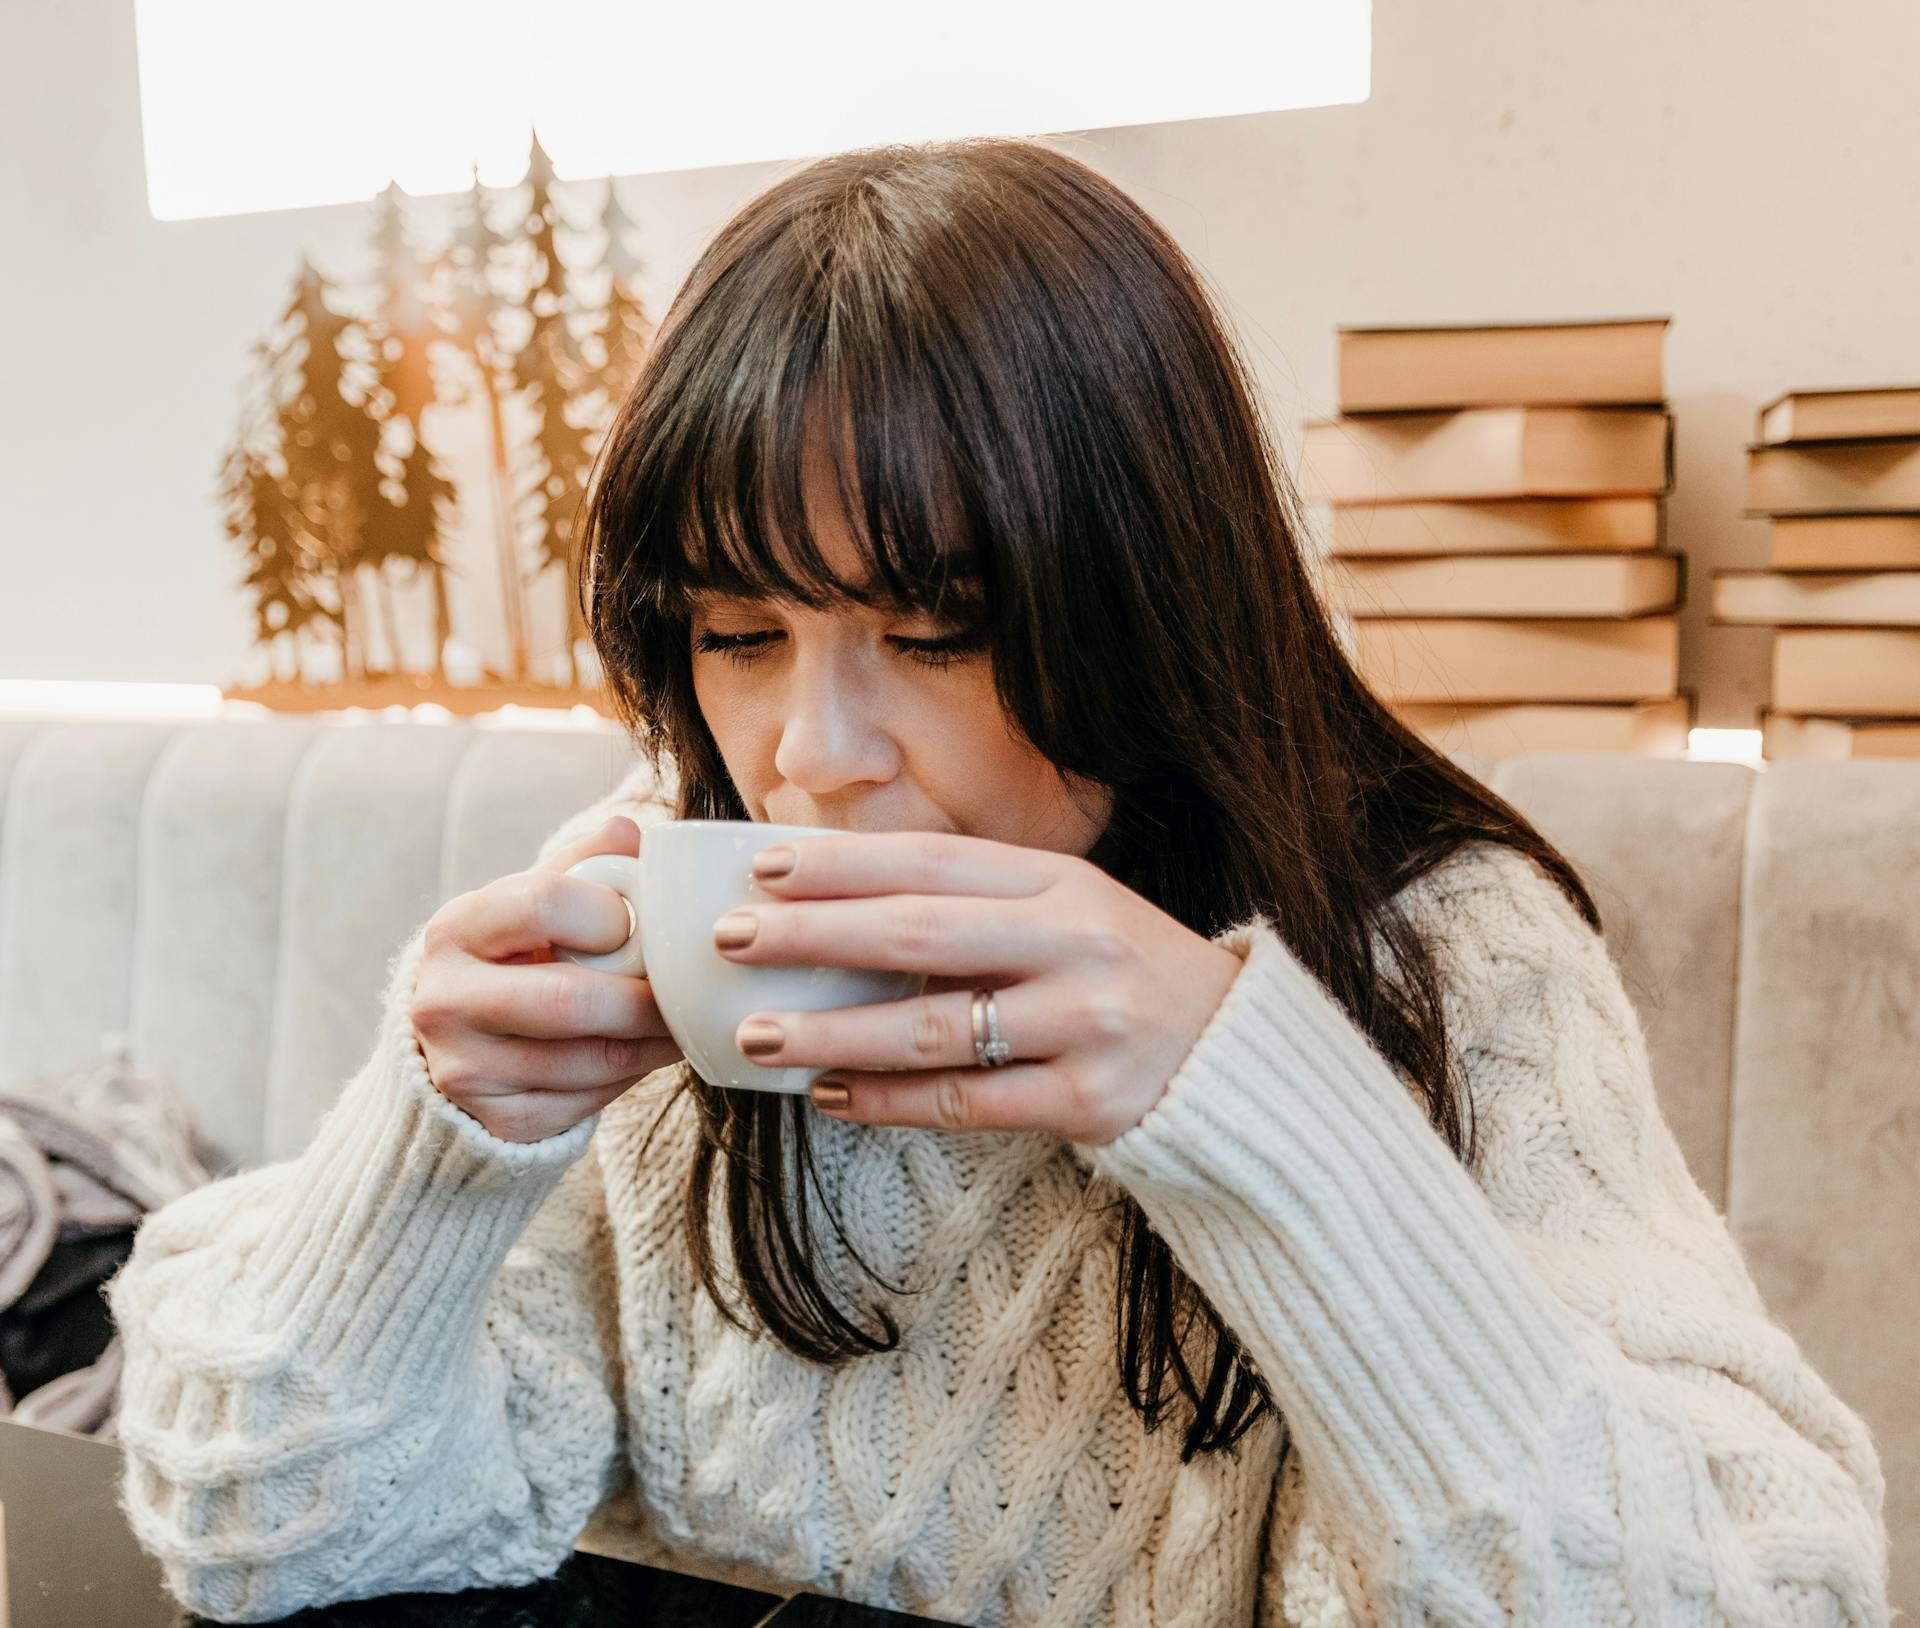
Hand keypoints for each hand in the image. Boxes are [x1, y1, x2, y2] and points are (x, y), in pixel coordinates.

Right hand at [410, 815, 685, 1143]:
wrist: (456, 1046)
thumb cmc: (513, 957)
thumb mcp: (531, 903)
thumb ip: (584, 864)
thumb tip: (636, 833)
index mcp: (457, 928)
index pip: (541, 901)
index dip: (607, 913)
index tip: (633, 924)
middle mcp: (444, 1001)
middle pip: (570, 999)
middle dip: (645, 997)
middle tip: (683, 989)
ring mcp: (466, 1070)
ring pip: (592, 1060)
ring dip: (654, 1042)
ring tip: (680, 1020)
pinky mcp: (499, 1121)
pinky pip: (590, 1099)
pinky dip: (631, 1075)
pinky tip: (641, 1053)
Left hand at [711, 831, 1244, 1145]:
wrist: (1236, 1056)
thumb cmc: (1123, 974)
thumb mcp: (1068, 913)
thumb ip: (976, 907)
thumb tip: (836, 907)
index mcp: (1064, 882)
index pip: (934, 862)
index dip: (845, 863)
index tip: (763, 867)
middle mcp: (1076, 942)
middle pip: (921, 934)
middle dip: (814, 936)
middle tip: (730, 940)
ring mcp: (1085, 1023)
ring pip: (932, 1029)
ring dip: (833, 1033)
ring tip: (759, 1036)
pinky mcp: (1088, 1101)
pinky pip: (965, 1102)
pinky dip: (889, 1101)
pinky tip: (831, 1097)